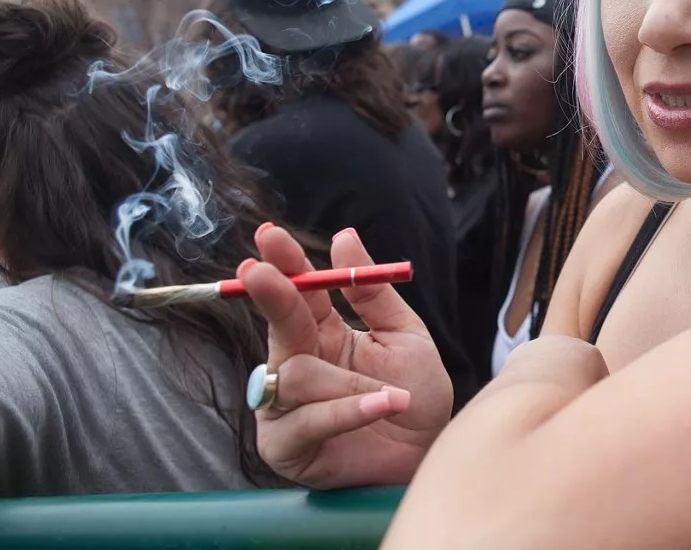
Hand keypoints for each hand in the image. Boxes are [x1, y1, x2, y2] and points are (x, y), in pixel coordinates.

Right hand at [241, 224, 452, 487]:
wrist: (429, 455)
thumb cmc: (416, 398)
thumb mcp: (404, 336)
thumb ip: (373, 292)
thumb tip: (344, 237)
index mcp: (323, 333)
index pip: (297, 291)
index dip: (284, 263)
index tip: (269, 235)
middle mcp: (296, 364)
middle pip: (279, 324)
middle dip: (273, 295)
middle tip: (262, 273)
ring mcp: (284, 406)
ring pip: (299, 374)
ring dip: (351, 383)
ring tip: (393, 394)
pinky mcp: (283, 446)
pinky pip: (307, 419)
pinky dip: (350, 410)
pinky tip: (385, 404)